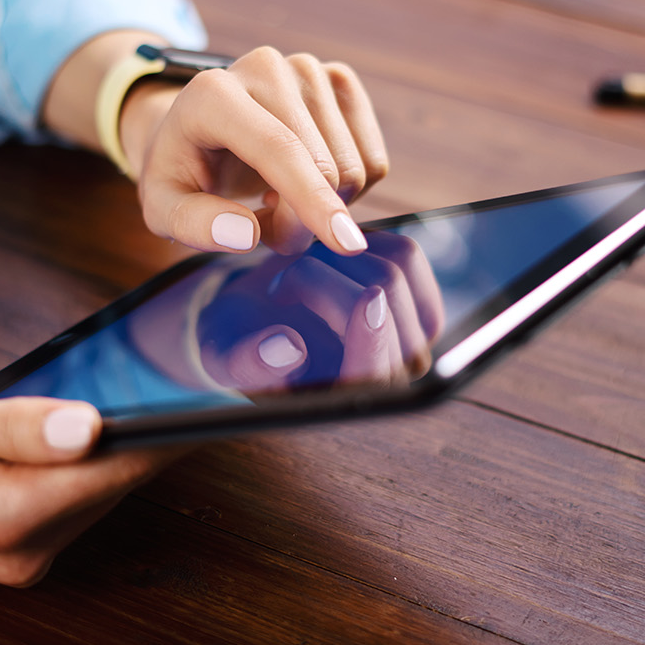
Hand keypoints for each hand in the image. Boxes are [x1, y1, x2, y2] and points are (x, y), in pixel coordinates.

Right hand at [0, 382, 182, 584]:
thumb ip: (15, 425)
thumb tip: (91, 425)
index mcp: (3, 515)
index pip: (118, 469)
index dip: (174, 428)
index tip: (222, 390)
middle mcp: (19, 550)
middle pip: (117, 481)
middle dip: (152, 427)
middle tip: (194, 364)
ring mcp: (15, 558)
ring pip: (97, 490)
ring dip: (122, 444)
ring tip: (153, 381)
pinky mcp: (11, 549)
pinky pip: (71, 498)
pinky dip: (87, 461)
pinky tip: (92, 418)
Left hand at [127, 46, 388, 256]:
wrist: (197, 130)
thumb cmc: (180, 172)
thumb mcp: (163, 208)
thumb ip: (193, 225)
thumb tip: (246, 236)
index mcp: (213, 93)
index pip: (278, 149)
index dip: (312, 199)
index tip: (345, 245)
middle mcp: (264, 67)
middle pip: (323, 166)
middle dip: (303, 219)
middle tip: (264, 224)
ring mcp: (307, 68)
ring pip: (354, 167)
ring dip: (323, 206)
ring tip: (276, 197)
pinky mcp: (338, 80)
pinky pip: (373, 160)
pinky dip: (348, 190)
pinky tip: (305, 179)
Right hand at [170, 231, 445, 393]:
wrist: (257, 318)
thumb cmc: (239, 343)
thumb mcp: (226, 356)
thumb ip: (251, 362)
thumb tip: (289, 349)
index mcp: (344, 402)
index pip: (378, 378)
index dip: (377, 340)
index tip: (368, 300)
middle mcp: (390, 376)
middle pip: (386, 307)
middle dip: (324, 279)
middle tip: (280, 285)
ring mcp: (411, 336)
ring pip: (397, 273)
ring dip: (340, 258)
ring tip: (304, 272)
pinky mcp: (418, 297)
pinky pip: (406, 255)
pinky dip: (366, 242)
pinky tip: (335, 258)